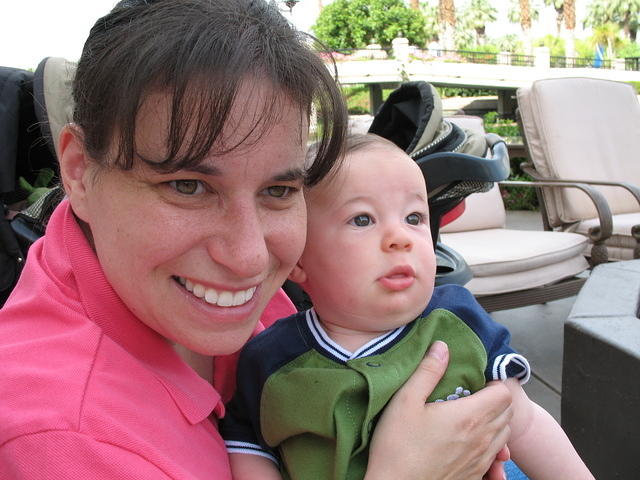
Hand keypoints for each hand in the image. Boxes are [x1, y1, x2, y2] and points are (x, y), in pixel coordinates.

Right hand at [365, 341, 512, 479]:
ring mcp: (480, 461)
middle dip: (495, 400)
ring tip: (471, 416)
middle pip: (507, 413)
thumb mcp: (406, 400)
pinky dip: (489, 444)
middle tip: (472, 395)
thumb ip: (428, 372)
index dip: (494, 383)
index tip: (475, 382)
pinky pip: (494, 456)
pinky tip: (467, 442)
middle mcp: (481, 439)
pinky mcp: (474, 476)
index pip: (503, 394)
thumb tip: (442, 347)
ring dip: (494, 422)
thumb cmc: (397, 446)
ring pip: (504, 435)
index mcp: (468, 417)